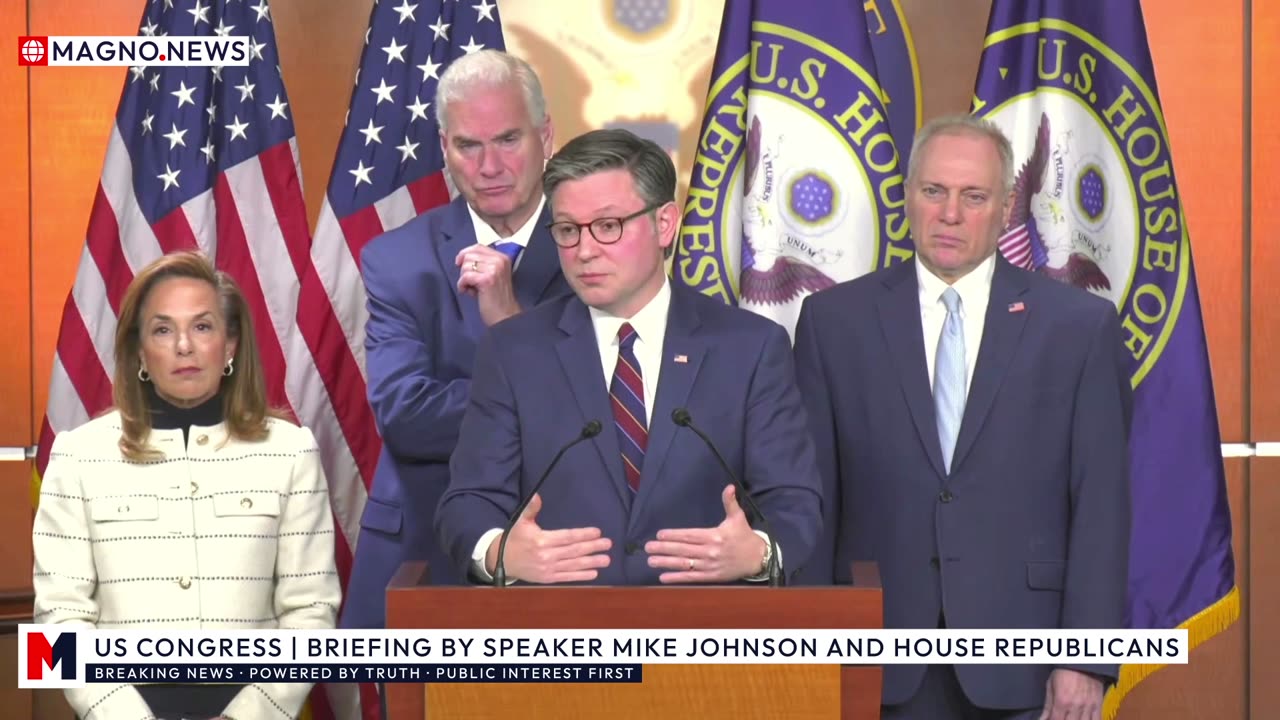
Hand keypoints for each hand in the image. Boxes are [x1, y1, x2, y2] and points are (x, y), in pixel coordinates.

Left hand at [455, 243, 520, 325]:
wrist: (506, 315)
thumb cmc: (497, 297)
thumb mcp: (493, 274)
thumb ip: (483, 263)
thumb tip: (462, 257)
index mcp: (502, 257)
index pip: (478, 246)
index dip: (465, 253)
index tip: (459, 263)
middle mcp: (499, 260)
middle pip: (469, 255)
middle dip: (464, 269)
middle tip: (470, 282)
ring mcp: (494, 269)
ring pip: (466, 266)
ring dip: (464, 279)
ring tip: (471, 289)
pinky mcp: (487, 279)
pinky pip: (465, 276)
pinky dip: (462, 285)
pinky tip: (467, 292)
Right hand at [485, 493, 611, 582]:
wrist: (502, 561)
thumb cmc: (515, 539)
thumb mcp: (522, 522)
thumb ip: (531, 509)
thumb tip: (536, 496)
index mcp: (541, 540)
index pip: (567, 537)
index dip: (583, 534)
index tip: (597, 532)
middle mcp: (546, 556)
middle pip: (574, 551)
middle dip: (592, 547)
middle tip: (607, 544)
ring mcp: (548, 569)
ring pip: (573, 565)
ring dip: (591, 562)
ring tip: (606, 559)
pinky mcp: (548, 579)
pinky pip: (567, 577)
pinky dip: (581, 576)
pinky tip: (594, 573)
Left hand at [645, 484, 766, 582]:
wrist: (758, 558)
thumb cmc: (744, 536)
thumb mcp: (738, 518)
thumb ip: (730, 503)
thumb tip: (729, 487)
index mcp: (714, 536)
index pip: (690, 535)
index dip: (674, 535)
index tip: (659, 535)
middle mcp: (710, 551)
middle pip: (683, 550)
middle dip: (664, 549)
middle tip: (648, 548)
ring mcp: (710, 565)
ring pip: (685, 564)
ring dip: (666, 563)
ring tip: (651, 561)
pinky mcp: (712, 577)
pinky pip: (692, 578)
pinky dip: (677, 578)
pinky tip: (663, 577)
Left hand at [1039, 668, 1102, 719]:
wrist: (1081, 661)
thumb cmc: (1064, 670)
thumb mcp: (1050, 685)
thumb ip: (1047, 706)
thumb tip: (1042, 719)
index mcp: (1062, 701)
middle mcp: (1076, 706)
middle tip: (1060, 718)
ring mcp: (1088, 706)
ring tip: (1070, 717)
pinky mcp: (1098, 704)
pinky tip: (1083, 719)